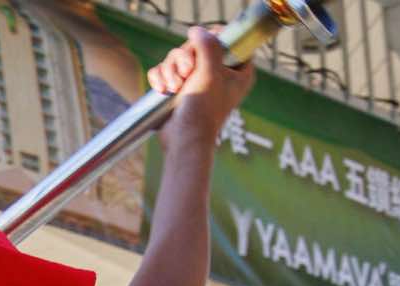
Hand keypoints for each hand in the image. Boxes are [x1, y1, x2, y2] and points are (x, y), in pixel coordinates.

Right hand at [150, 26, 254, 148]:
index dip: (215, 39)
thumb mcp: (210, 72)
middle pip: (198, 46)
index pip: (230, 41)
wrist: (183, 142)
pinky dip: (161, 77)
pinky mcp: (179, 90)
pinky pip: (165, 71)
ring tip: (173, 87)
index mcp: (238, 72)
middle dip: (185, 57)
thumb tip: (196, 30)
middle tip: (186, 73)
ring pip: (178, 57)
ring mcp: (197, 82)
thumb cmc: (202, 112)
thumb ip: (207, 45)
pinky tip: (162, 88)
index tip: (202, 51)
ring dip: (171, 69)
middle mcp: (219, 75)